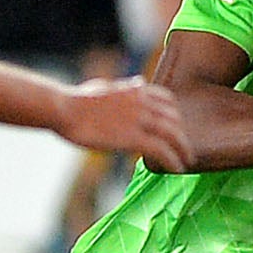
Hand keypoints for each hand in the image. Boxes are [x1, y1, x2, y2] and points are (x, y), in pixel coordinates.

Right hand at [55, 76, 192, 171]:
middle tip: (185, 148)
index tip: (177, 126)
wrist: (64, 109)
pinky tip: (177, 168)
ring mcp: (138, 119)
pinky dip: (173, 159)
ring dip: (184, 149)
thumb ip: (124, 88)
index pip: (167, 99)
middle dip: (182, 134)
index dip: (175, 114)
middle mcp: (141, 102)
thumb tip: (135, 83)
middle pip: (174, 118)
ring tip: (188, 161)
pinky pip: (161, 150)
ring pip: (173, 134)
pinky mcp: (132, 137)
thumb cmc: (77, 100)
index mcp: (135, 90)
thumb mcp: (105, 86)